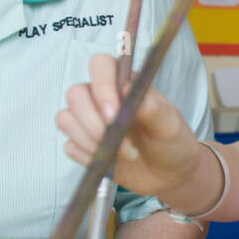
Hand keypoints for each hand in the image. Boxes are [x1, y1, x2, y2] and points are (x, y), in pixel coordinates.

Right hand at [56, 53, 200, 199]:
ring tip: (123, 154)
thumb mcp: (170, 125)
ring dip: (91, 141)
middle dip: (93, 122)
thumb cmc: (172, 141)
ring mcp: (88, 120)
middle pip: (75, 94)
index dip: (102, 86)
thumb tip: (126, 89)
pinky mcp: (82, 144)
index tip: (114, 114)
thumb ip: (152, 107)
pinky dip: (88, 157)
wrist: (169, 173)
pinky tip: (111, 163)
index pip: (100, 65)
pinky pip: (70, 146)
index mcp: (124, 82)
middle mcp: (101, 96)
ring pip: (66, 119)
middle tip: (120, 141)